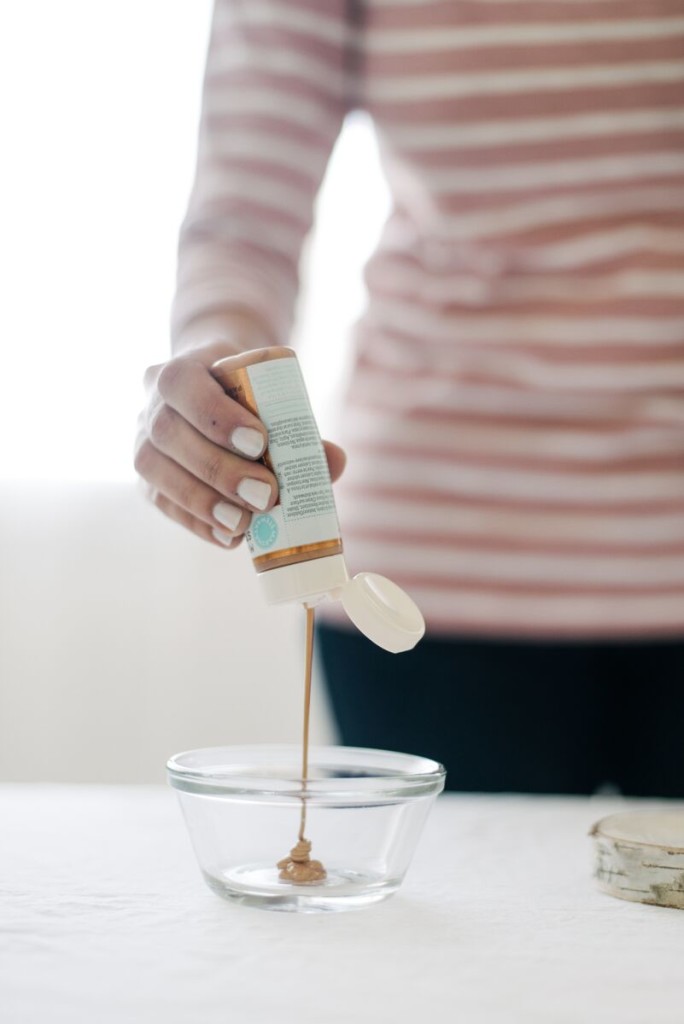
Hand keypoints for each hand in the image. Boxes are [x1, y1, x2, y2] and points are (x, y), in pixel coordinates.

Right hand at [135, 342, 345, 548]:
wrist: (215, 395)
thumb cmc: (250, 397)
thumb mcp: (272, 396)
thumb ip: (301, 426)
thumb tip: (335, 462)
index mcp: (180, 370)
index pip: (182, 383)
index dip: (216, 415)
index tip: (260, 443)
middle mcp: (150, 404)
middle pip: (168, 433)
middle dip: (218, 468)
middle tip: (266, 494)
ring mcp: (141, 442)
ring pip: (155, 471)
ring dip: (203, 501)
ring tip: (245, 523)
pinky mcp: (146, 481)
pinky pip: (162, 504)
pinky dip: (197, 523)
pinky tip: (228, 536)